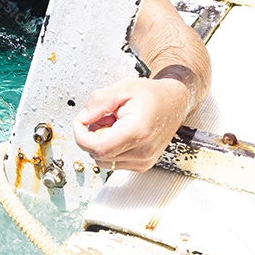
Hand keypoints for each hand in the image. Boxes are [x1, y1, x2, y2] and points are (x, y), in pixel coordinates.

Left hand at [72, 76, 189, 171]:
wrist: (174, 103)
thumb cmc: (152, 95)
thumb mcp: (122, 89)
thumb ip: (99, 102)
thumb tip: (83, 118)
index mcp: (137, 131)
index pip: (98, 148)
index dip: (81, 136)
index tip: (80, 122)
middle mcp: (143, 152)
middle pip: (98, 156)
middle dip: (90, 136)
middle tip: (100, 117)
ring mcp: (144, 161)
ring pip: (104, 161)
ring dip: (100, 143)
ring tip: (111, 124)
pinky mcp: (143, 165)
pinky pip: (114, 162)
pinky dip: (110, 148)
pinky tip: (118, 133)